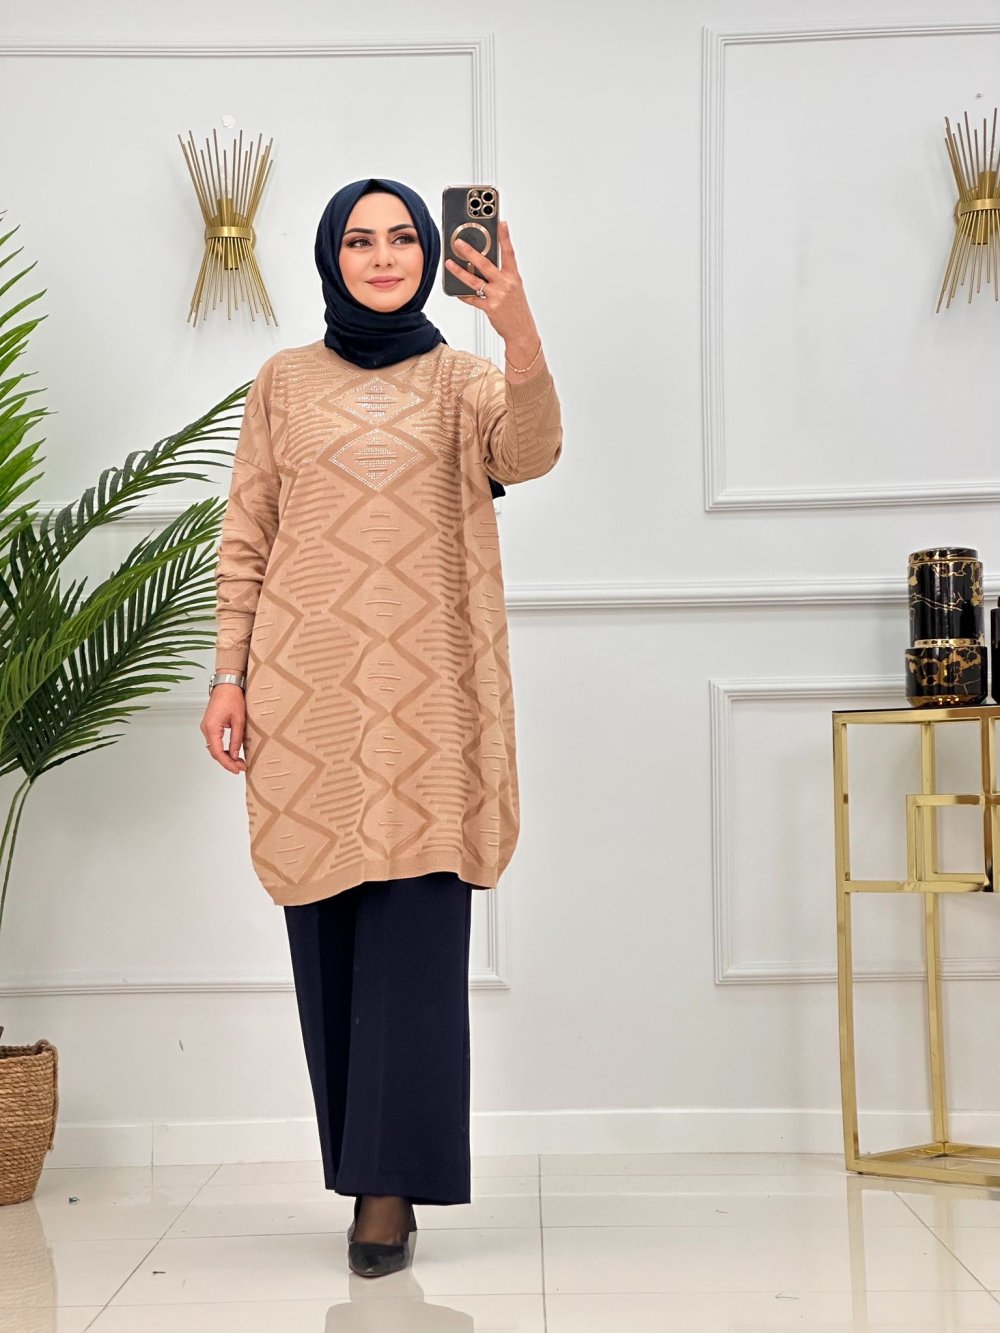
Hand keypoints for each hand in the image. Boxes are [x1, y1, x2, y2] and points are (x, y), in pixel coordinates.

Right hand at [201, 685, 246, 773]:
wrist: (227, 685)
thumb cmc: (232, 698)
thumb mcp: (239, 720)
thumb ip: (236, 739)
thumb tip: (236, 755)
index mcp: (211, 728)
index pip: (218, 752)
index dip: (228, 763)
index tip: (237, 770)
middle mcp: (206, 729)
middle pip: (215, 752)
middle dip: (228, 762)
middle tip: (241, 768)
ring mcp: (206, 727)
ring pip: (214, 748)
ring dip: (225, 756)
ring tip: (239, 763)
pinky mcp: (210, 726)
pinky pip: (215, 742)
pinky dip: (223, 749)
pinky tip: (233, 753)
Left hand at [444, 220, 538, 348]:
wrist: (522, 331)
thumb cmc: (517, 310)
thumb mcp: (514, 289)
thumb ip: (502, 276)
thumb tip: (484, 266)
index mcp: (513, 277)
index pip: (509, 253)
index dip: (505, 237)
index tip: (501, 224)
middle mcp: (505, 284)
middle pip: (485, 264)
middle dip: (470, 252)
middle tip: (459, 243)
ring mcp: (497, 296)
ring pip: (475, 280)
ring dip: (459, 271)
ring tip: (449, 263)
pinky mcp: (489, 308)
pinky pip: (472, 299)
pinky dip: (463, 295)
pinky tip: (456, 291)